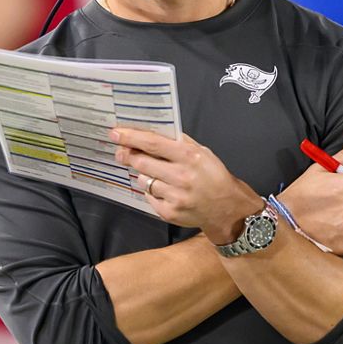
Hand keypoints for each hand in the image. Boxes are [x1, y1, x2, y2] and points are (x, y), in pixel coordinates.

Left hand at [111, 127, 263, 241]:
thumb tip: (156, 131)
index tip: (116, 133)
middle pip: (142, 162)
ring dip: (144, 175)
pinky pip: (149, 197)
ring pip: (143, 181)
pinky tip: (165, 190)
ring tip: (156, 175)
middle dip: (128, 155)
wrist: (227, 209)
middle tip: (122, 152)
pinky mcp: (169, 212)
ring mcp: (174, 196)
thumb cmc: (214, 177)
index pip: (153, 143)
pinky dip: (152, 192)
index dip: (131, 138)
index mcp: (189, 157)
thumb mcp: (204, 152)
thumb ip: (181, 142)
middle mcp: (181, 176)